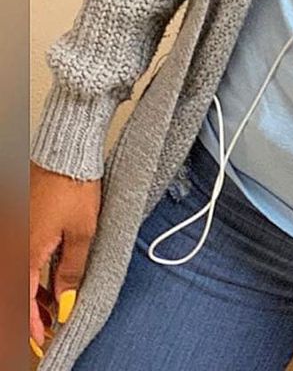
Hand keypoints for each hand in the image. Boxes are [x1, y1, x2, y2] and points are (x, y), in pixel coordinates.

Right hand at [29, 161, 101, 352]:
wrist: (67, 151)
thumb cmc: (75, 185)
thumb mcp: (82, 232)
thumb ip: (71, 270)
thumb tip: (65, 301)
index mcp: (26, 250)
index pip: (21, 300)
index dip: (30, 324)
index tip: (43, 337)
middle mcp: (13, 242)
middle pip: (16, 289)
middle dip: (30, 311)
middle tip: (48, 325)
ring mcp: (14, 231)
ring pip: (18, 273)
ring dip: (31, 293)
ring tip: (52, 304)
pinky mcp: (18, 220)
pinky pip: (20, 255)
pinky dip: (31, 272)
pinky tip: (46, 279)